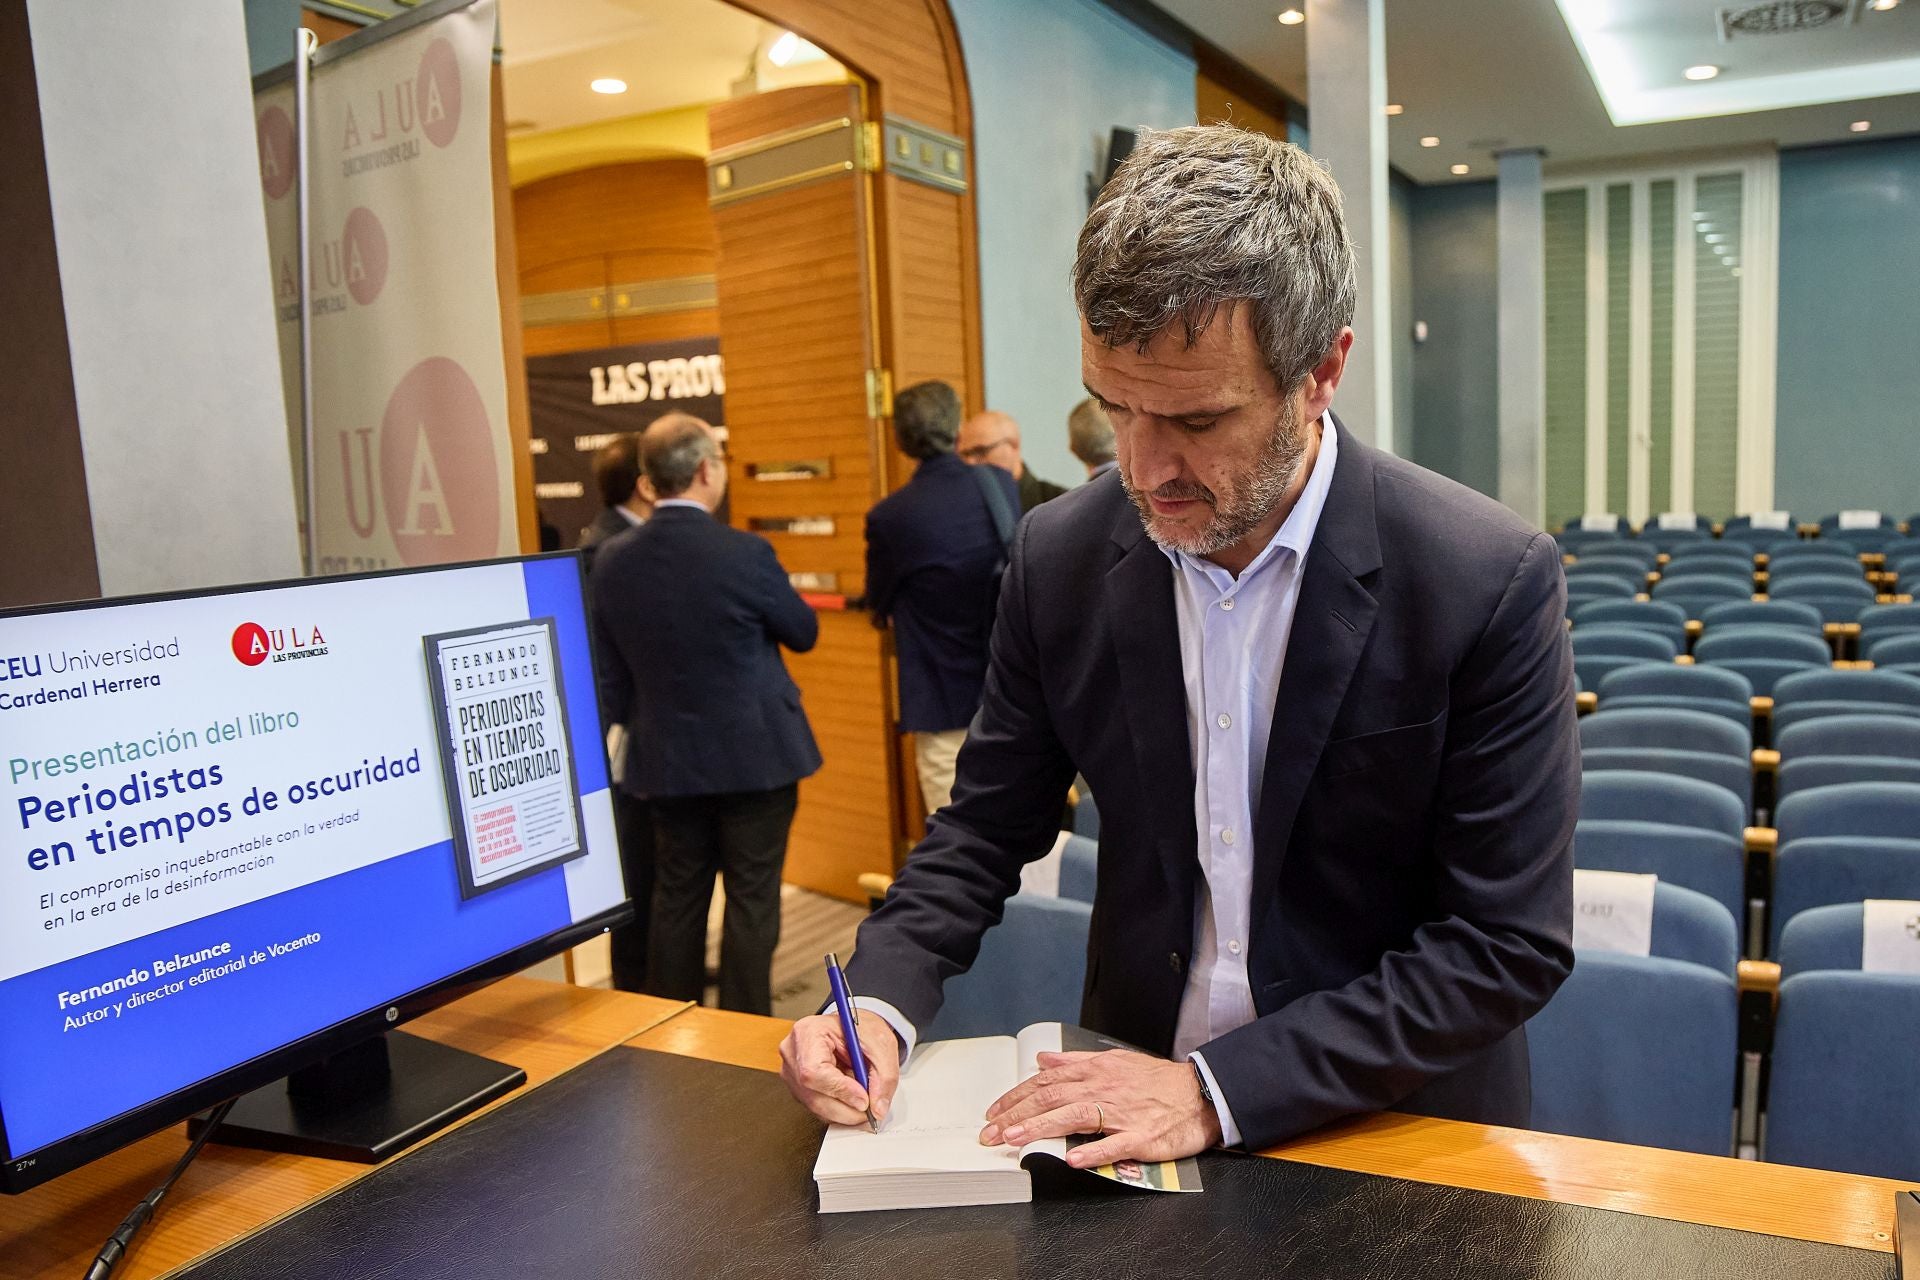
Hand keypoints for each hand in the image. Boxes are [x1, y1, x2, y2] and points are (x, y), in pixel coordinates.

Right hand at [778, 1011, 900, 1126]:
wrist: (854, 1028)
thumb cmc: (862, 1028)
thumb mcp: (882, 1044)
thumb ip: (884, 1077)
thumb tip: (877, 1108)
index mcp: (809, 1032)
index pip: (814, 1070)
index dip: (840, 1090)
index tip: (864, 1099)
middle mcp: (794, 1053)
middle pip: (813, 1095)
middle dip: (847, 1108)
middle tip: (871, 1109)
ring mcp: (792, 1072)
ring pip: (816, 1107)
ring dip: (845, 1112)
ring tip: (864, 1099)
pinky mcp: (799, 1088)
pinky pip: (818, 1110)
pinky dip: (840, 1111)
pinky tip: (852, 1099)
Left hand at [978, 1050, 1221, 1167]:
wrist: (1200, 1093)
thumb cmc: (1157, 1081)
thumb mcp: (1114, 1061)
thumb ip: (1076, 1062)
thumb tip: (1043, 1059)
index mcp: (1095, 1072)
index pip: (1046, 1083)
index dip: (1016, 1097)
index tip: (994, 1113)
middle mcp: (1104, 1089)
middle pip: (1052, 1099)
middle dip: (1016, 1116)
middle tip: (990, 1133)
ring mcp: (1122, 1114)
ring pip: (1074, 1118)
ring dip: (1041, 1128)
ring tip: (1014, 1139)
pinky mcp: (1141, 1137)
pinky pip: (1114, 1145)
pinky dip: (1093, 1151)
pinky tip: (1072, 1159)